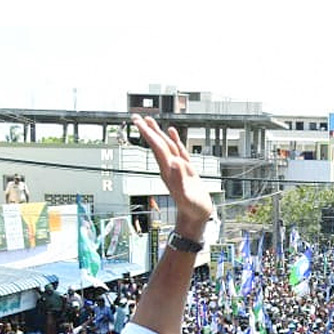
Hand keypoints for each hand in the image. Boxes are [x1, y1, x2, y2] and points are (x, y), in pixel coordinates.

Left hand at [130, 115, 213, 240]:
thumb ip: (179, 179)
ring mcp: (177, 167)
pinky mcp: (186, 169)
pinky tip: (173, 133)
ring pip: (166, 146)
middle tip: (137, 117)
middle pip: (157, 144)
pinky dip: (175, 140)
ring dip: (158, 133)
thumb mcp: (186, 195)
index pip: (156, 147)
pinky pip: (179, 151)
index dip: (148, 134)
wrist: (196, 216)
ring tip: (150, 121)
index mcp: (168, 170)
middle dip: (147, 131)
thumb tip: (175, 162)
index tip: (138, 122)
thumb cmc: (192, 208)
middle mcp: (170, 167)